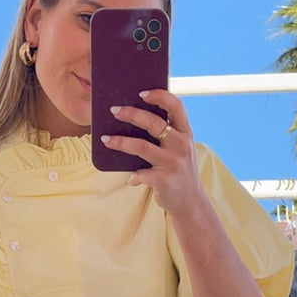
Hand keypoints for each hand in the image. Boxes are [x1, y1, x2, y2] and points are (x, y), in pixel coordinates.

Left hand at [101, 89, 203, 215]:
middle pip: (154, 123)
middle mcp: (181, 146)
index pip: (176, 106)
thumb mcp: (180, 150)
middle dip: (131, 114)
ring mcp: (173, 163)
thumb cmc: (179, 172)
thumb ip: (166, 136)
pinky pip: (141, 173)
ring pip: (141, 146)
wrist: (190, 203)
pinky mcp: (164, 180)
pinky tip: (131, 179)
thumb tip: (134, 120)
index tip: (142, 93)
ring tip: (106, 139)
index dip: (160, 96)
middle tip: (114, 110)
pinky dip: (134, 176)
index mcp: (186, 134)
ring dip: (120, 142)